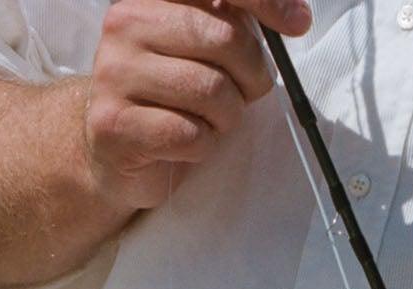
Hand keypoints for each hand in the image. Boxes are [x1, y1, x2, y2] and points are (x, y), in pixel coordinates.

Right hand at [81, 0, 310, 215]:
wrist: (114, 151)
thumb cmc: (170, 98)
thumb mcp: (203, 50)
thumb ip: (235, 26)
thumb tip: (297, 17)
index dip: (263, 1)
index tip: (298, 21)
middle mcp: (126, 24)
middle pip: (224, 39)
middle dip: (251, 75)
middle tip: (246, 94)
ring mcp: (114, 72)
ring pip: (211, 91)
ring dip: (226, 117)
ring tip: (211, 121)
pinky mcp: (114, 124)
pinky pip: (189, 134)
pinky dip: (203, 146)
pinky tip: (188, 144)